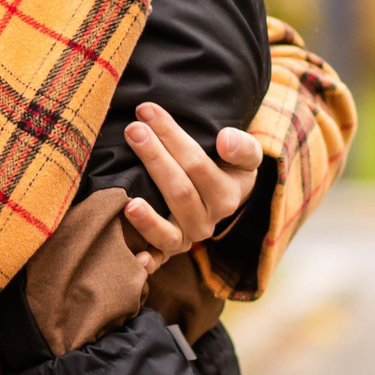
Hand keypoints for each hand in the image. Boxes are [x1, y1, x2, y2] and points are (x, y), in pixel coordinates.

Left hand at [119, 103, 265, 270]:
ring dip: (148, 220)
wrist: (223, 197)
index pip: (197, 164)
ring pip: (169, 233)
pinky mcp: (168, 252)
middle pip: (179, 191)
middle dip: (154, 158)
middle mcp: (207, 221)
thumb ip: (243, 146)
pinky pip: (159, 260)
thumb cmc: (228, 168)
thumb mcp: (246, 155)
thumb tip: (225, 139)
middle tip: (132, 130)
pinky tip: (137, 259)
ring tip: (128, 202)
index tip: (147, 112)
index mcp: (227, 195)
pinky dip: (148, 263)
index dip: (171, 137)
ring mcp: (187, 239)